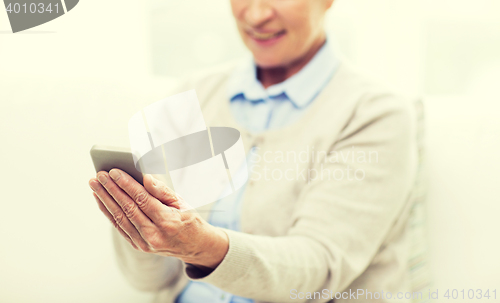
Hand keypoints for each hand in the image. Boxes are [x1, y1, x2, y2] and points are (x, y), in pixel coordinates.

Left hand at [89, 169, 228, 269]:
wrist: (195, 246)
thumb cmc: (188, 219)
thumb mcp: (182, 203)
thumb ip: (162, 191)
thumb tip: (145, 177)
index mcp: (168, 221)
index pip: (142, 199)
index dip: (126, 184)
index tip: (113, 171)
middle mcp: (155, 235)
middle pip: (128, 208)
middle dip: (111, 190)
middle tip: (99, 175)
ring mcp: (145, 243)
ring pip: (120, 218)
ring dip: (105, 200)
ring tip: (95, 185)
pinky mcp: (138, 246)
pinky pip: (120, 227)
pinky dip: (109, 212)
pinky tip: (101, 199)